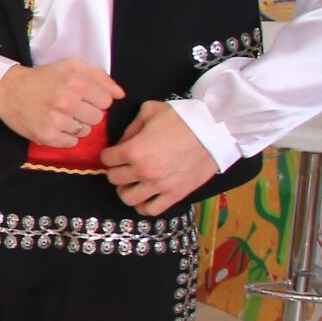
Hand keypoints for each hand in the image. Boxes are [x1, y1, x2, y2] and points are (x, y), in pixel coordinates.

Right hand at [0, 60, 123, 149]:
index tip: (82, 97)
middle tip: (70, 107)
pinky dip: (65, 137)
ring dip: (76, 125)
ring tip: (61, 116)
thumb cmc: (42, 77)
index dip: (96, 99)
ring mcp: (57, 121)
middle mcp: (67, 103)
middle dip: (87, 113)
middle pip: (97, 118)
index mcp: (76, 84)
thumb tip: (120, 95)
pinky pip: (71, 143)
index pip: (107, 101)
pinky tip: (54, 125)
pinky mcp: (46, 136)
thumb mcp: (70, 67)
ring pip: (85, 131)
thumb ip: (99, 77)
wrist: (7, 89)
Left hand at [101, 101, 217, 216]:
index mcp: (134, 150)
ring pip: (128, 199)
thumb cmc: (182, 117)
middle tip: (125, 166)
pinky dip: (144, 205)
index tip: (115, 153)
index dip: (109, 154)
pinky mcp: (176, 194)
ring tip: (134, 183)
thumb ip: (130, 127)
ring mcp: (160, 185)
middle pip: (114, 179)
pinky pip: (151, 210)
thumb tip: (121, 142)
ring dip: (127, 190)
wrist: (215, 129)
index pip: (106, 159)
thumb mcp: (149, 111)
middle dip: (117, 171)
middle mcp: (143, 171)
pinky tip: (147, 196)